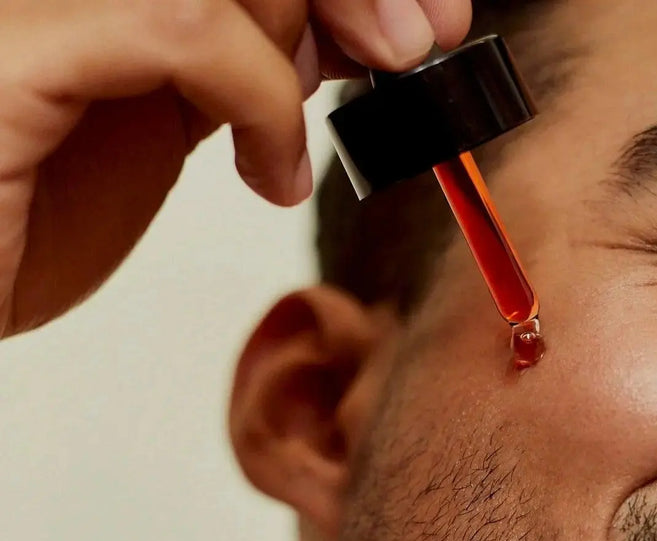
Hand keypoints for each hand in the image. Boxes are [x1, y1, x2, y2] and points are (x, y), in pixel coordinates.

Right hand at [0, 0, 471, 338]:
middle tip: (415, 46)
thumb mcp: (154, 124)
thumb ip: (234, 66)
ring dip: (313, 32)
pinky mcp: (10, 42)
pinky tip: (269, 174)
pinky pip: (180, 23)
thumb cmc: (21, 216)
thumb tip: (336, 37)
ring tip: (324, 120)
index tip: (427, 19)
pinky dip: (258, 97)